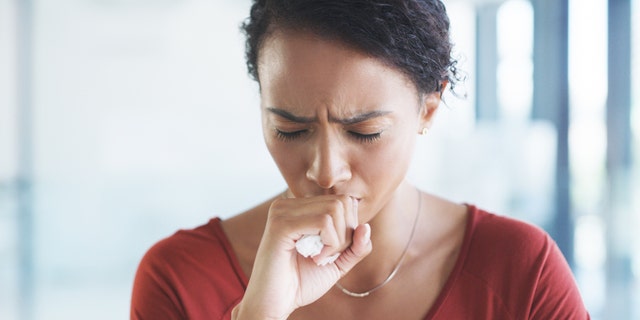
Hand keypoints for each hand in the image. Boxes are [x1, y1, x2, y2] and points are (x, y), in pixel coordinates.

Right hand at [233, 195, 371, 318]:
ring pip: (334, 210)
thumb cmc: (300, 283)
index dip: (349, 228)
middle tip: (329, 256)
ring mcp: (282, 211)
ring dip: (338, 240)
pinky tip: (316, 258)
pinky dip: (330, 243)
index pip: (342, 201)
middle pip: (341, 202)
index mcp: (298, 208)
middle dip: (346, 233)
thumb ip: (355, 246)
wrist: (274, 304)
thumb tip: (366, 227)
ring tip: (321, 258)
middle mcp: (288, 204)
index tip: (333, 251)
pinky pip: (324, 222)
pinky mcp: (281, 224)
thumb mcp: (337, 263)